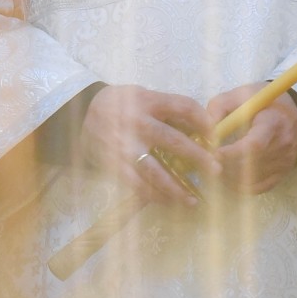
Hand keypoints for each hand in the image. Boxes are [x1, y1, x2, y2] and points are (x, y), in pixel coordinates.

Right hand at [82, 85, 217, 206]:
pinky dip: (154, 196)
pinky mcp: (114, 163)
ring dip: (177, 188)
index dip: (203, 121)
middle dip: (199, 157)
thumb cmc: (119, 105)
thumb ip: (166, 109)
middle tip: (216, 170)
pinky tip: (167, 201)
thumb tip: (199, 129)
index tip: (215, 136)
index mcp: (147, 100)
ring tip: (193, 200)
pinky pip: (137, 184)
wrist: (80, 114)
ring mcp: (125, 145)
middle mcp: (137, 122)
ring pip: (156, 171)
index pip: (183, 107)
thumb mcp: (141, 95)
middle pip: (175, 141)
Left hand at [205, 83, 296, 194]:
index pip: (255, 145)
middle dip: (227, 166)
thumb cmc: (260, 101)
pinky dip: (242, 187)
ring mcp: (285, 161)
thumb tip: (206, 129)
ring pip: (254, 178)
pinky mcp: (283, 172)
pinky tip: (226, 179)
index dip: (233, 152)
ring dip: (231, 178)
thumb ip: (220, 107)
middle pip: (253, 164)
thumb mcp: (240, 94)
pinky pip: (260, 187)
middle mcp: (283, 144)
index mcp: (273, 122)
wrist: (288, 111)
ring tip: (213, 170)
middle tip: (206, 164)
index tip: (214, 153)